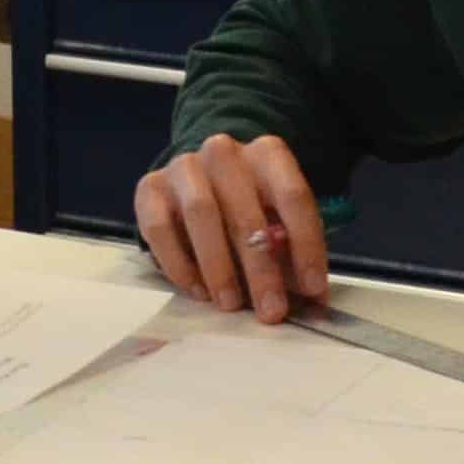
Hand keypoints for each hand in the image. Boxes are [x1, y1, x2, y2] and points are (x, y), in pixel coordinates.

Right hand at [135, 132, 331, 321]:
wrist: (197, 178)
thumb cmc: (246, 205)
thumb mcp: (277, 218)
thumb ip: (290, 248)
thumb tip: (309, 294)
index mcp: (267, 154)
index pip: (293, 197)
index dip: (307, 246)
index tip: (314, 289)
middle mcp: (225, 153)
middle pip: (246, 213)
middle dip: (261, 270)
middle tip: (270, 311)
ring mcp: (184, 167)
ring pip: (201, 215)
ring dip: (218, 267)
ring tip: (230, 304)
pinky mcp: (150, 187)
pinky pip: (160, 227)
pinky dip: (179, 263)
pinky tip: (197, 290)